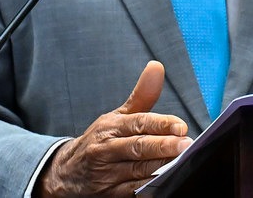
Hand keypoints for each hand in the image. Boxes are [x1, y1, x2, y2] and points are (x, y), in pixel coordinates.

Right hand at [34, 61, 191, 196]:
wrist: (66, 173)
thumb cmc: (100, 140)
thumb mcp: (116, 117)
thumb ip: (142, 95)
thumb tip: (157, 67)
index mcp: (110, 127)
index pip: (137, 123)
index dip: (160, 124)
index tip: (180, 126)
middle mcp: (106, 150)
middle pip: (138, 147)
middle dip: (163, 146)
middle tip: (186, 144)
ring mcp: (106, 174)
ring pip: (138, 171)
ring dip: (162, 166)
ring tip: (183, 160)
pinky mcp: (109, 195)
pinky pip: (134, 191)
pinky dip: (150, 186)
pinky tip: (166, 179)